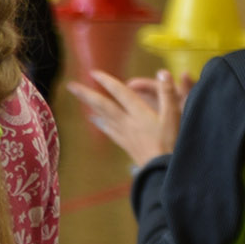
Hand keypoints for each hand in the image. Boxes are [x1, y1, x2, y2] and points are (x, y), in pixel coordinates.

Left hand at [68, 67, 188, 167]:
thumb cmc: (171, 143)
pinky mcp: (125, 144)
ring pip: (103, 116)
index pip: (120, 92)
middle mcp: (127, 122)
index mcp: (139, 112)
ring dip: (90, 106)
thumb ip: (168, 93)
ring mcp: (124, 134)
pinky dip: (100, 123)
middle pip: (103, 105)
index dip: (107, 81)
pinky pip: (109, 130)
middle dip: (86, 94)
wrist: (163, 171)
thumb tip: (162, 72)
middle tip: (70, 86)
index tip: (93, 73)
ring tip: (79, 99)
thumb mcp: (174, 116)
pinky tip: (95, 120)